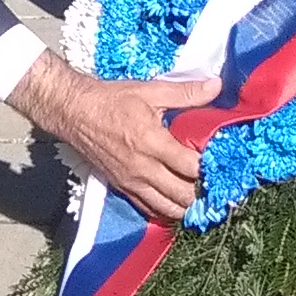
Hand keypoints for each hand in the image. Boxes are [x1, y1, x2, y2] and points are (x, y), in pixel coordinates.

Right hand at [11, 57, 216, 221]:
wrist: (75, 112)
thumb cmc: (113, 100)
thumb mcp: (150, 91)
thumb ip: (186, 93)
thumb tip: (216, 86)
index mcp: (152, 142)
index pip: (191, 167)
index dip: (209, 167)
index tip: (220, 161)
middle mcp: (143, 168)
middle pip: (182, 194)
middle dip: (202, 192)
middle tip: (215, 183)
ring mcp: (131, 181)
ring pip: (166, 208)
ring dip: (186, 206)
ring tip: (200, 196)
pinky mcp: (122, 187)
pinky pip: (148, 208)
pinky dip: (165, 210)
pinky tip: (176, 203)